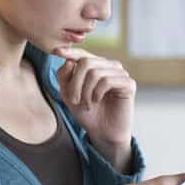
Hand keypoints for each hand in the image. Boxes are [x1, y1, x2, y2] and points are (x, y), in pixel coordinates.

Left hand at [53, 48, 135, 163]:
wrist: (102, 132)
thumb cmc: (86, 112)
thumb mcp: (68, 94)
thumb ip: (65, 77)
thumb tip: (68, 61)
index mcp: (96, 66)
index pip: (82, 54)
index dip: (70, 52)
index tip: (56, 52)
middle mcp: (109, 66)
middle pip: (86, 62)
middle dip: (75, 82)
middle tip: (73, 100)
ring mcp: (120, 73)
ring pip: (95, 73)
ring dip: (85, 92)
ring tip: (86, 104)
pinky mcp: (129, 84)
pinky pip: (107, 81)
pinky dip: (97, 93)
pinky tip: (97, 101)